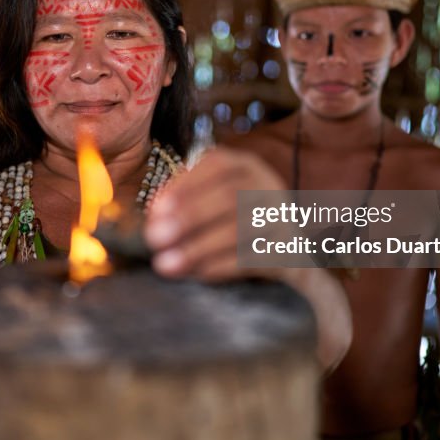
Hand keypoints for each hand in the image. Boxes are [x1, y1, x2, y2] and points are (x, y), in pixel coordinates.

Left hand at [144, 147, 284, 281]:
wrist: (286, 254)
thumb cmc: (236, 221)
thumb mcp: (215, 198)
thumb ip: (186, 199)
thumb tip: (153, 215)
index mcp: (245, 166)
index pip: (217, 165)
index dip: (184, 186)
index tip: (155, 209)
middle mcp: (266, 186)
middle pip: (228, 196)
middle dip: (187, 217)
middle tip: (154, 238)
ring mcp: (280, 219)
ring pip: (237, 230)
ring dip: (197, 248)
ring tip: (165, 264)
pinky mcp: (286, 252)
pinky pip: (249, 259)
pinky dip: (218, 267)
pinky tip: (195, 274)